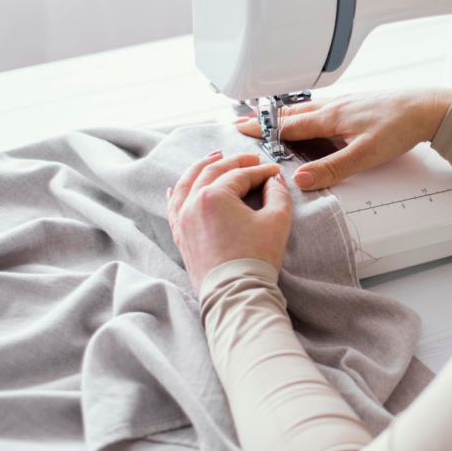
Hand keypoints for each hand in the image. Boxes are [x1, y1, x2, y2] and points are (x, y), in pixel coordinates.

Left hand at [167, 151, 292, 291]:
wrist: (236, 294)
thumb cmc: (256, 259)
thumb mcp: (277, 221)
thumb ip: (278, 193)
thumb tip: (274, 181)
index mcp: (215, 195)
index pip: (241, 174)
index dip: (261, 171)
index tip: (274, 173)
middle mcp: (193, 202)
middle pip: (214, 172)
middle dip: (235, 163)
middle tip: (252, 160)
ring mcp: (184, 218)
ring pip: (189, 183)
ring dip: (202, 167)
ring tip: (215, 157)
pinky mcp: (181, 235)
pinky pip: (173, 207)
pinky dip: (175, 193)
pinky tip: (174, 186)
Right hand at [236, 87, 451, 190]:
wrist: (428, 108)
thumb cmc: (400, 126)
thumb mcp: (365, 155)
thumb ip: (333, 168)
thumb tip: (302, 179)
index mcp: (330, 118)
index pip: (288, 126)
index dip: (264, 131)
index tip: (241, 130)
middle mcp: (334, 106)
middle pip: (292, 114)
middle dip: (266, 119)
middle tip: (245, 121)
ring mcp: (345, 103)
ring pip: (306, 109)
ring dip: (284, 115)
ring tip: (270, 118)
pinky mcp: (356, 104)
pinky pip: (322, 107)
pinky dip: (306, 112)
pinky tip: (312, 116)